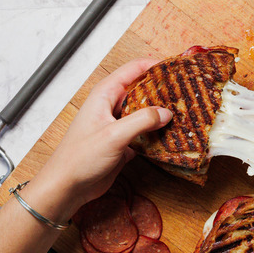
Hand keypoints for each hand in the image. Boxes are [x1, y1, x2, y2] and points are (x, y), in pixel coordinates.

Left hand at [28, 58, 171, 222]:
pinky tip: (173, 136)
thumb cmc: (79, 157)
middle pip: (143, 91)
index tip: (176, 68)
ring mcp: (119, 125)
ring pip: (146, 113)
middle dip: (163, 91)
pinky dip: (158, 134)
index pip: (134, 70)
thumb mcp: (113, 135)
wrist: (67, 186)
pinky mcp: (124, 143)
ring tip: (185, 113)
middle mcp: (112, 107)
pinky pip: (145, 134)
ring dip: (162, 115)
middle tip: (185, 93)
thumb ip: (141, 121)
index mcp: (105, 95)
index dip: (155, 66)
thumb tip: (166, 112)